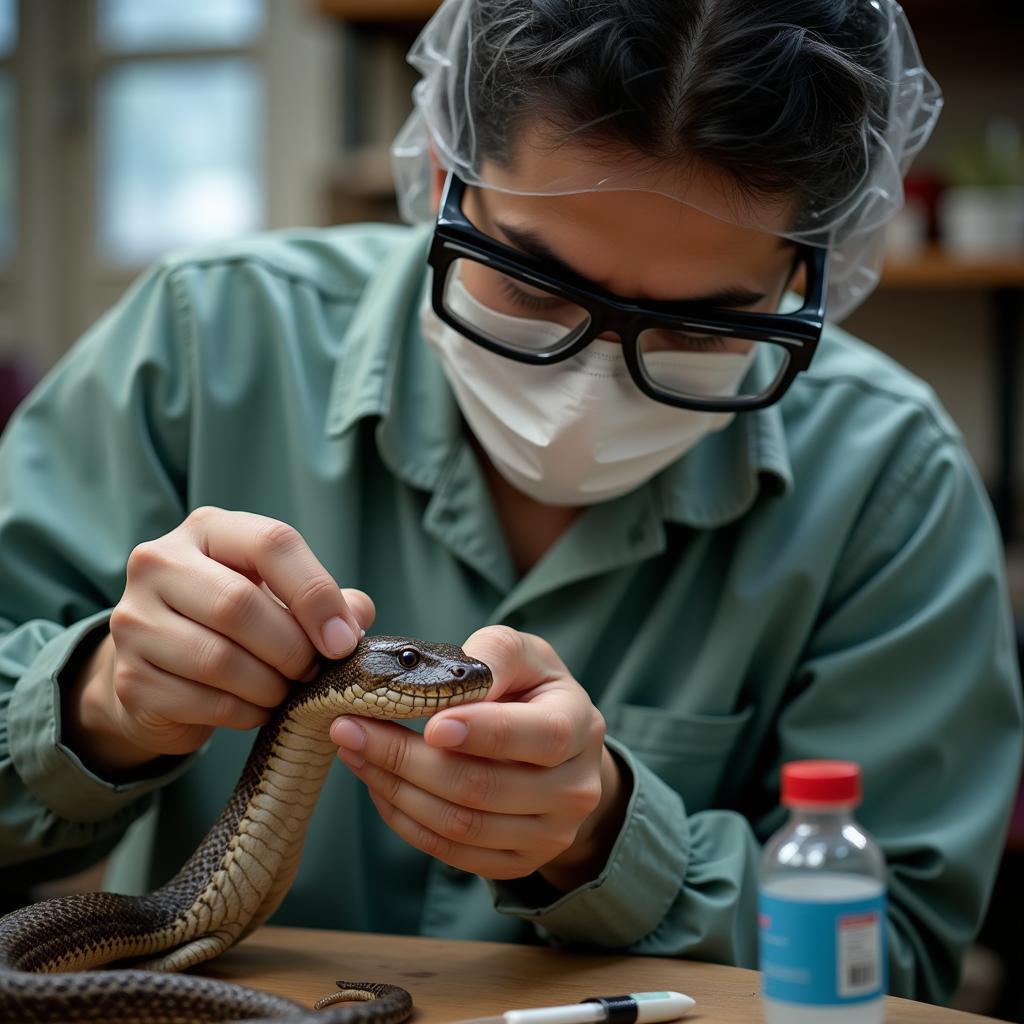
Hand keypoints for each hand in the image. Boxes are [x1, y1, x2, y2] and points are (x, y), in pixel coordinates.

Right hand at [64, 506, 374, 774]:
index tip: (343, 641)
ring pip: (218, 659)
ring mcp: (134, 620)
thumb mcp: (280, 596)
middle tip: (314, 671)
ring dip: (270, 686)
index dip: (315, 594)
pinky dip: (244, 713)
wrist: (162, 667)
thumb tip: (355, 619)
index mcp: (207, 529)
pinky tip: (257, 709)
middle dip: (291, 648)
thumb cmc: (235, 622)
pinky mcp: (130, 676)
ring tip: (286, 690)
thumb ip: (326, 600)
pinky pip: (202, 702)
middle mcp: (159, 562)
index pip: (272, 543)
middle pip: (238, 604)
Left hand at [330, 626, 628, 889]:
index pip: (537, 736)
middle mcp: (573, 789)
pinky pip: (452, 853)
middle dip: (406, 759)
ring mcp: (549, 834)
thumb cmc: (533, 690)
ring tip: (353, 751)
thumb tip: (458, 679)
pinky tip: (377, 784)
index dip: (482, 733)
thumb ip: (496, 653)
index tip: (428, 724)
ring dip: (395, 789)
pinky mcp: (518, 862)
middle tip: (350, 727)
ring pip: (461, 826)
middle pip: (482, 787)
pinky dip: (406, 820)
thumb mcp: (525, 655)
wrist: (562, 751)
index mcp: (579, 726)